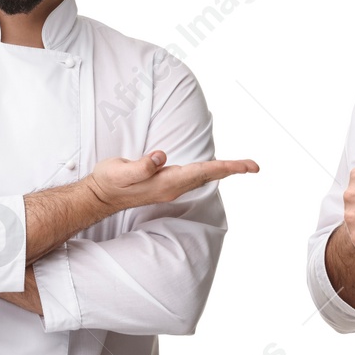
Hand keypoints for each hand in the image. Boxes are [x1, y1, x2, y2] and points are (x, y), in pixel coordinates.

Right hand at [83, 150, 258, 211]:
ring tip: (244, 166)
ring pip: (203, 177)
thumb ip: (141, 166)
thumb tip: (161, 157)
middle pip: (209, 176)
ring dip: (224, 171)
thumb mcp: (120, 172)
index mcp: (167, 183)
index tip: (246, 167)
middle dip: (233, 170)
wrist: (99, 197)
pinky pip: (195, 177)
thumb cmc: (109, 182)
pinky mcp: (166, 185)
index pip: (203, 172)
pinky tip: (216, 169)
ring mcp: (170, 187)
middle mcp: (173, 187)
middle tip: (255, 166)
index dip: (226, 168)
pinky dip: (210, 172)